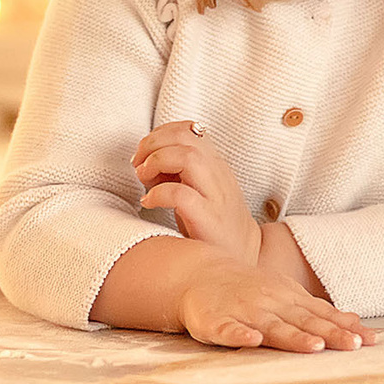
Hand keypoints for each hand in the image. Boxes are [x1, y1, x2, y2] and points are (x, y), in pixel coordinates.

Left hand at [132, 121, 258, 261]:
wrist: (246, 253)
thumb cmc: (214, 223)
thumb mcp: (199, 188)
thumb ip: (178, 171)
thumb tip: (145, 161)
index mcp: (214, 163)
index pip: (187, 129)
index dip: (159, 134)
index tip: (143, 153)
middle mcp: (217, 172)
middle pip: (184, 137)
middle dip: (152, 144)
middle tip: (138, 164)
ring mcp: (215, 194)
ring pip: (187, 158)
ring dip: (156, 162)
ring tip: (144, 179)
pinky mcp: (209, 217)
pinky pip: (181, 194)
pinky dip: (158, 194)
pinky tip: (148, 202)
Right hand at [176, 255, 375, 351]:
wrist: (200, 274)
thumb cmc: (250, 290)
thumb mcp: (287, 295)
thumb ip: (319, 312)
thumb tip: (356, 323)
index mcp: (289, 300)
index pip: (322, 315)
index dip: (345, 328)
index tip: (369, 340)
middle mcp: (271, 305)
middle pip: (304, 322)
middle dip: (329, 333)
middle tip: (353, 345)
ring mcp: (244, 312)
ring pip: (271, 327)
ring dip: (293, 336)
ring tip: (314, 346)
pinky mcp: (215, 322)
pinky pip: (228, 330)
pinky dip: (240, 335)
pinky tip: (251, 341)